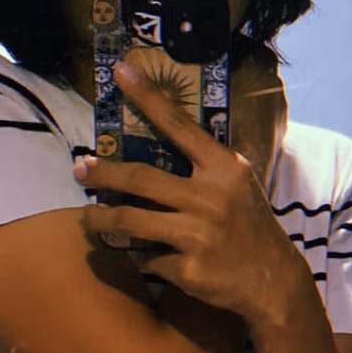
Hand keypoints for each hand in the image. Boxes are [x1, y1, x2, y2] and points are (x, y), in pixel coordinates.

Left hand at [76, 59, 298, 319]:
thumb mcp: (236, 185)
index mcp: (223, 169)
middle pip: (140, 178)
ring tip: (87, 218)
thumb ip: (203, 165)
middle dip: (102, 174)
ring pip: (131, 220)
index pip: (179, 125)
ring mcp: (199, 234)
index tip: (120, 71)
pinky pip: (146, 257)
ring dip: (101, 219)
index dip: (148, 97)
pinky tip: (137, 255)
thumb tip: (155, 141)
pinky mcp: (189, 268)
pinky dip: (137, 256)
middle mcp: (210, 198)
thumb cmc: (247, 225)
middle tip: (79, 169)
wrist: (272, 281)